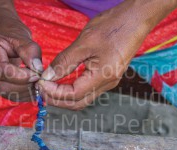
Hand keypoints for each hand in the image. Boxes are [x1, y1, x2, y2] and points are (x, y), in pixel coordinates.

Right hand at [0, 6, 41, 101]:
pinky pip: (7, 94)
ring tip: (38, 85)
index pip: (2, 70)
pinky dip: (21, 94)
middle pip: (3, 85)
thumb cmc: (9, 31)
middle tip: (40, 81)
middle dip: (25, 86)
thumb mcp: (22, 36)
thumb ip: (30, 52)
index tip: (36, 74)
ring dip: (24, 92)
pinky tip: (32, 89)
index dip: (21, 76)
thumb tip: (38, 70)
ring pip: (5, 93)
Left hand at [39, 0, 176, 109]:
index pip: (73, 94)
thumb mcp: (84, 42)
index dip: (54, 91)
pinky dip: (72, 90)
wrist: (135, 20)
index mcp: (103, 77)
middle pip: (78, 102)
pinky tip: (62, 82)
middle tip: (41, 88)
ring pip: (82, 98)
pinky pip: (87, 90)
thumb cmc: (112, 27)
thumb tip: (47, 76)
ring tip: (48, 86)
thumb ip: (64, 62)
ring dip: (64, 96)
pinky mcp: (108, 76)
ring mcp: (109, 82)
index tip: (40, 82)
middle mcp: (107, 84)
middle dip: (57, 99)